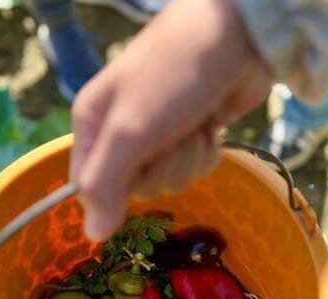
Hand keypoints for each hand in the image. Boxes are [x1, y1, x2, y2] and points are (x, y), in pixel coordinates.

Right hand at [70, 0, 271, 239]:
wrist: (237, 34)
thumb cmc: (173, 75)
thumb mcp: (130, 130)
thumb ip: (105, 184)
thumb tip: (92, 236)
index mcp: (92, 124)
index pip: (90, 188)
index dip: (115, 189)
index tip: (137, 167)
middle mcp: (121, 132)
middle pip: (135, 188)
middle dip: (162, 167)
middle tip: (172, 136)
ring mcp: (159, 134)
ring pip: (168, 180)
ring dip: (188, 158)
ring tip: (194, 124)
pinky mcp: (192, 133)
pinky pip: (193, 167)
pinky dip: (206, 152)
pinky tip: (211, 127)